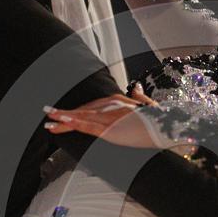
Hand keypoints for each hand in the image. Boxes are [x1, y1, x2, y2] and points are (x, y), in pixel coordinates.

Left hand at [43, 86, 161, 148]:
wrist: (168, 126)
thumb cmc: (161, 120)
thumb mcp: (150, 106)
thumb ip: (140, 96)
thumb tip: (137, 88)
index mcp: (119, 100)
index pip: (93, 106)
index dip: (78, 111)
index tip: (65, 113)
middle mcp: (112, 105)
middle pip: (84, 110)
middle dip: (66, 113)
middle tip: (48, 113)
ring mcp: (110, 117)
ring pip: (81, 117)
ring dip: (63, 118)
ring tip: (48, 119)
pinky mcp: (110, 129)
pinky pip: (87, 125)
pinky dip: (73, 122)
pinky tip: (61, 120)